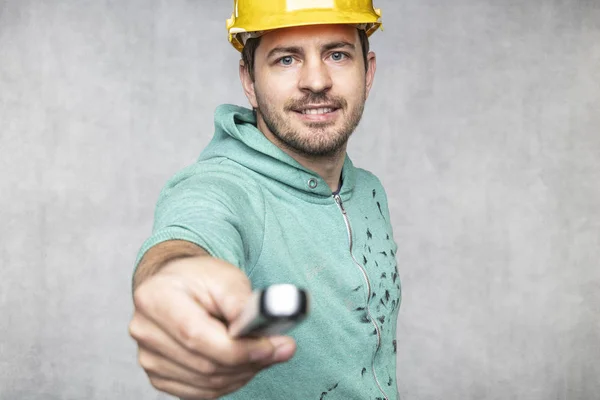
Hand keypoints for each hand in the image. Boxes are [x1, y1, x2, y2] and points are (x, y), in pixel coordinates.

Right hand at [128, 255, 296, 398]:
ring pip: (206, 383)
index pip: (196, 335)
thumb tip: (261, 329)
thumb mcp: (225, 277)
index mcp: (155, 298)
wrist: (178, 286)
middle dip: (249, 362)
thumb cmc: (200, 279)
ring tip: (263, 353)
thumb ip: (242, 303)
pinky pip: (200, 392)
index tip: (270, 346)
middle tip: (280, 349)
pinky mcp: (158, 375)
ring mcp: (148, 357)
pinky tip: (243, 364)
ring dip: (243, 373)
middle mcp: (145, 330)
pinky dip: (229, 382)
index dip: (237, 348)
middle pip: (204, 364)